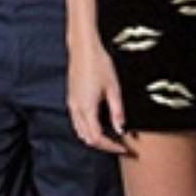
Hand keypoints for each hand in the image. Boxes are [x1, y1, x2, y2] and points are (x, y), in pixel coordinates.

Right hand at [67, 39, 126, 153]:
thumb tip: (121, 129)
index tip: (124, 148)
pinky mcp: (71, 99)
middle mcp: (76, 109)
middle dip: (103, 145)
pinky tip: (99, 124)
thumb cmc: (99, 64)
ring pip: (80, 132)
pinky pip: (77, 122)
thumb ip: (117, 111)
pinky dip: (87, 129)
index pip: (97, 138)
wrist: (83, 47)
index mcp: (87, 108)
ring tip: (111, 137)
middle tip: (119, 145)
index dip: (111, 146)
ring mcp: (71, 104)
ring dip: (94, 138)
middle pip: (87, 138)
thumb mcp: (113, 88)